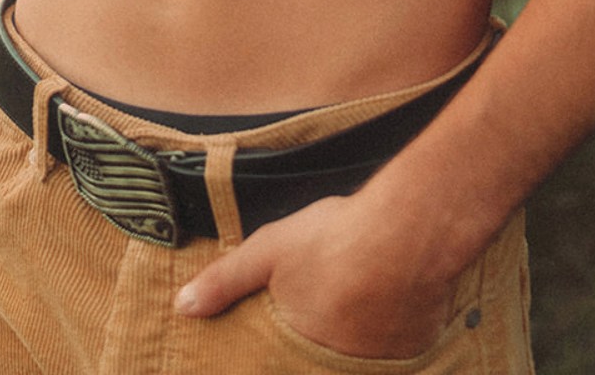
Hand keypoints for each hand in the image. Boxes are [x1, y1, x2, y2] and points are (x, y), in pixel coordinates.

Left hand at [175, 192, 453, 356]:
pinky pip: (388, 356)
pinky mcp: (410, 356)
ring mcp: (375, 368)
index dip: (277, 359)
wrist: (409, 233)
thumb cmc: (337, 242)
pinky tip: (380, 309)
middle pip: (314, 364)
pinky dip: (381, 340)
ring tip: (347, 310)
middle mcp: (335, 370)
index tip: (279, 348)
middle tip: (320, 313)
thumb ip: (226, 280)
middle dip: (312, 349)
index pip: (280, 369)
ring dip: (348, 342)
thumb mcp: (270, 251)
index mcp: (298, 359)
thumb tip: (184, 306)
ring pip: (352, 361)